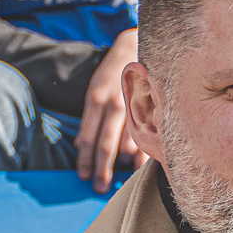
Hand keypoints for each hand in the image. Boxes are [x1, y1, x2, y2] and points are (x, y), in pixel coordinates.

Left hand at [77, 28, 143, 192]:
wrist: (136, 45)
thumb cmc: (113, 73)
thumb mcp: (95, 91)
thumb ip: (89, 118)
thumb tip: (80, 144)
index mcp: (96, 100)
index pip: (88, 137)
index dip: (85, 159)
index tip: (83, 176)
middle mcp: (114, 104)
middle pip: (106, 144)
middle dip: (102, 169)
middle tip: (99, 188)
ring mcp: (134, 105)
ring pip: (129, 143)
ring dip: (124, 166)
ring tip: (121, 182)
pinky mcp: (151, 106)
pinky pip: (148, 134)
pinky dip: (143, 153)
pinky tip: (140, 167)